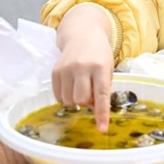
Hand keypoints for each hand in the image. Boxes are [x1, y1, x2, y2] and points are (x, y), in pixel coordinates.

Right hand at [52, 5, 116, 131]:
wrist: (82, 34)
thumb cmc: (99, 55)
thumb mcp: (107, 69)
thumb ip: (102, 89)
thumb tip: (94, 111)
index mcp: (100, 67)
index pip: (101, 94)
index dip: (101, 114)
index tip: (102, 129)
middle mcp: (82, 67)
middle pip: (81, 100)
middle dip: (86, 103)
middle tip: (90, 94)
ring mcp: (66, 68)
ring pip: (69, 100)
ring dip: (76, 100)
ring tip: (81, 88)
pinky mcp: (55, 71)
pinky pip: (58, 95)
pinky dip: (65, 97)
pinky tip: (71, 87)